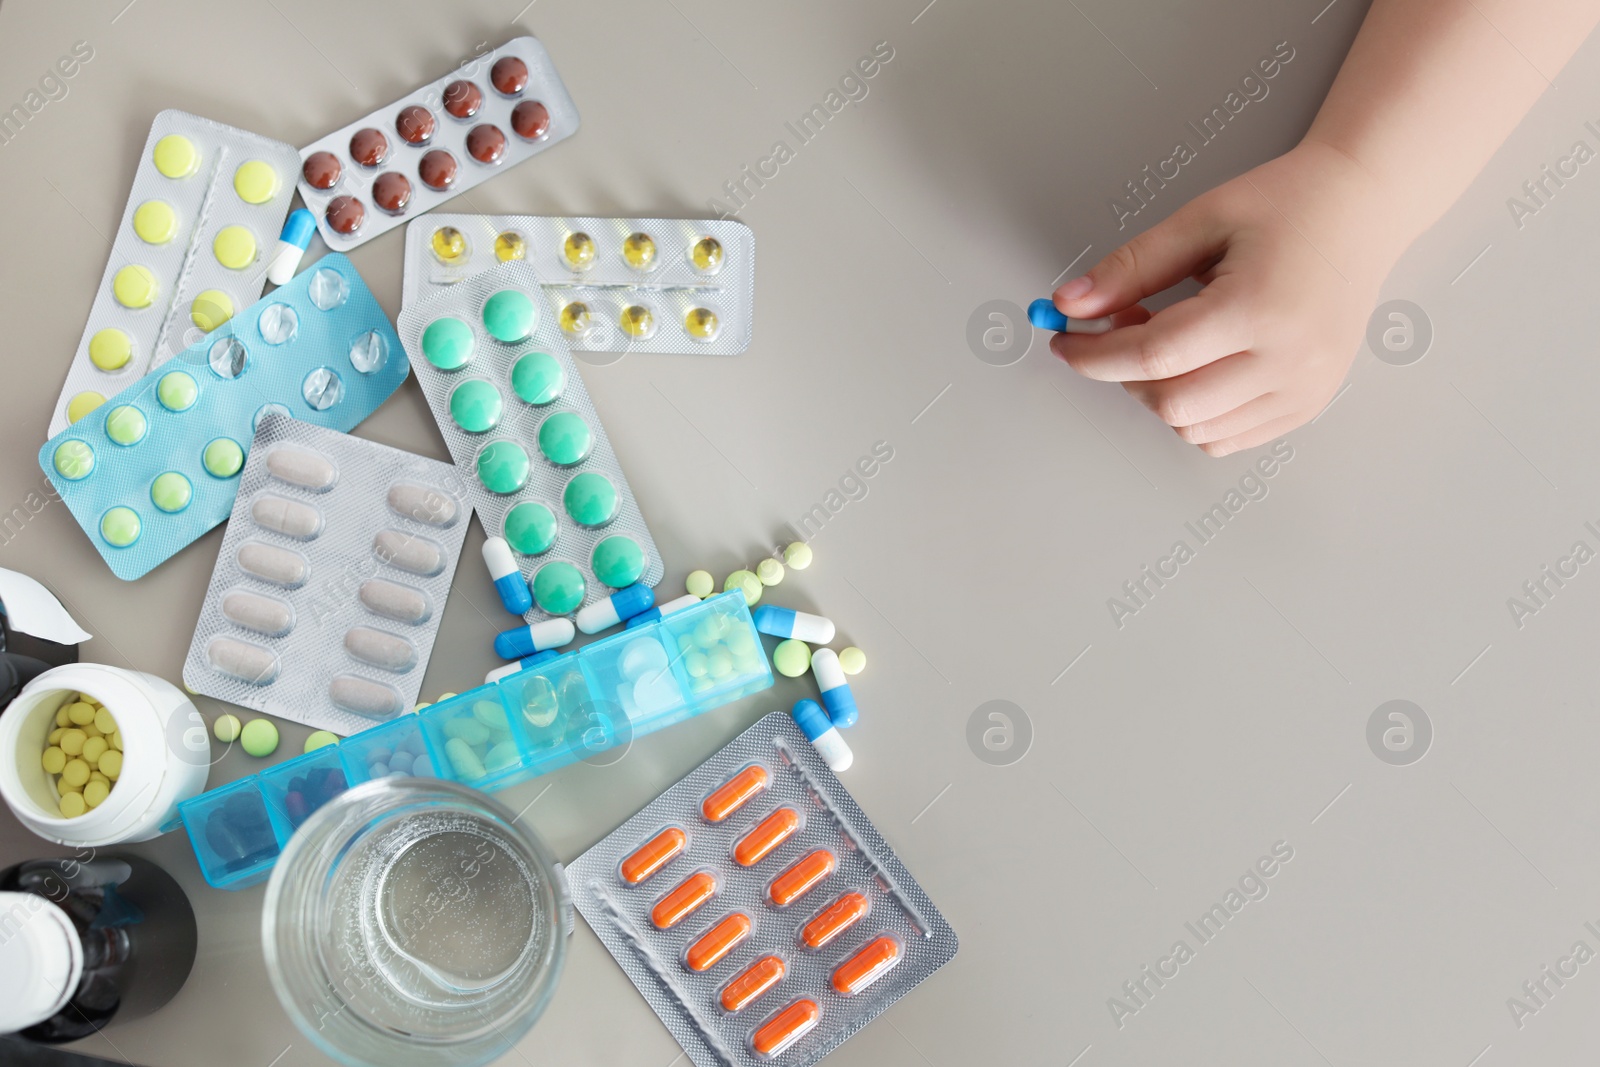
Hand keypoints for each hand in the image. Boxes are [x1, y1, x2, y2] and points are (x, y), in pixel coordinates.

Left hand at [1049, 141, 1403, 456]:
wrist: (1361, 209)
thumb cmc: (1287, 205)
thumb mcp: (1199, 221)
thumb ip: (1130, 268)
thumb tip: (1069, 307)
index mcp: (1259, 308)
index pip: (1153, 356)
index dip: (1094, 354)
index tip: (1065, 342)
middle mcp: (1289, 359)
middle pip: (1171, 403)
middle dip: (1125, 375)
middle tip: (1124, 326)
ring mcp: (1304, 389)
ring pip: (1195, 430)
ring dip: (1159, 395)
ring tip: (1169, 339)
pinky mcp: (1308, 403)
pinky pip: (1227, 438)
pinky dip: (1194, 414)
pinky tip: (1197, 367)